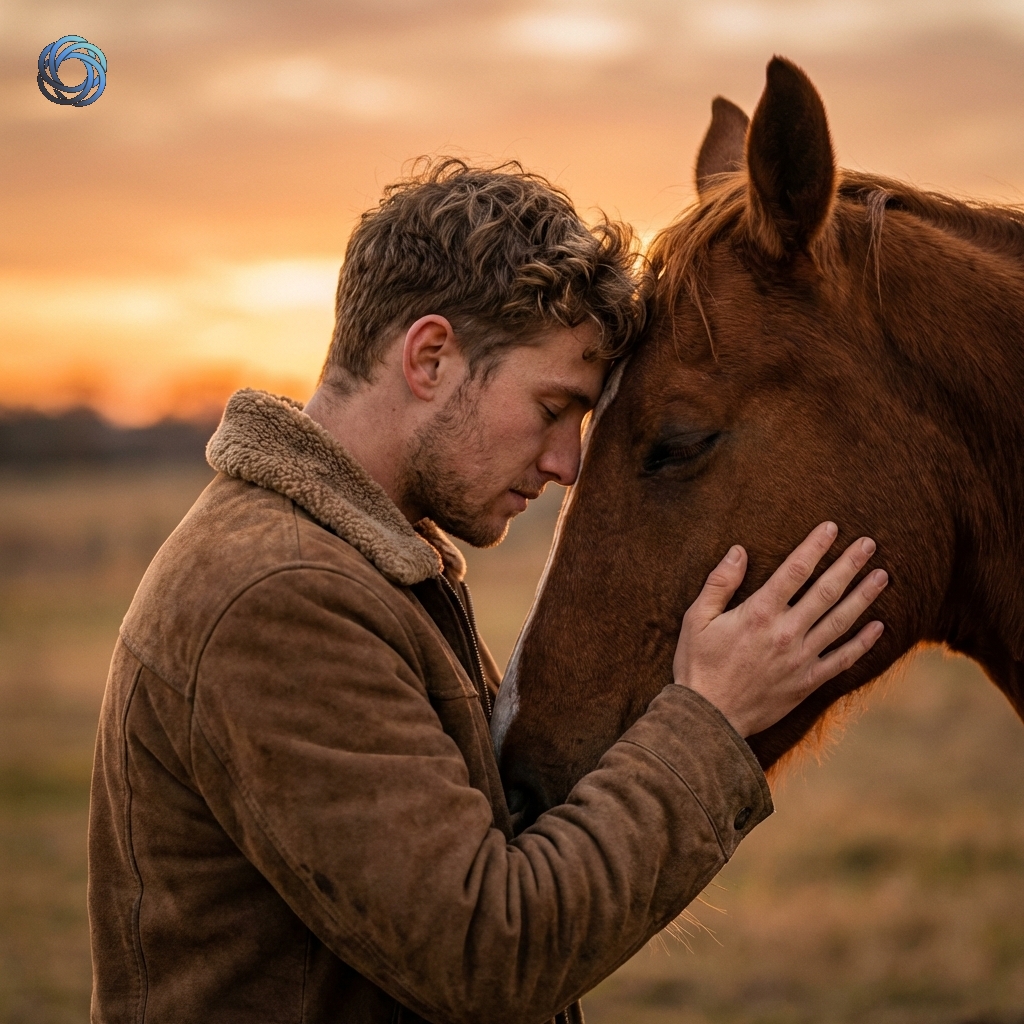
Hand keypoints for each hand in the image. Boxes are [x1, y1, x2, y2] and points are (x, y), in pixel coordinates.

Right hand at [673, 522, 886, 736]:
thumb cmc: (698, 665)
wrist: (707, 717)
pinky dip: (863, 643)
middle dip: (849, 564)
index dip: (815, 546)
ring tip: (882, 576)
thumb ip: (719, 583)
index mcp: (758, 613)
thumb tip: (739, 551)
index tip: (831, 528)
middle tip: (869, 545)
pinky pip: (842, 660)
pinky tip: (878, 626)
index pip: (795, 570)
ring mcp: (800, 658)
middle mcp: (785, 632)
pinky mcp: (807, 682)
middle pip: (826, 591)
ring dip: (864, 597)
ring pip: (840, 621)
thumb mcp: (695, 618)